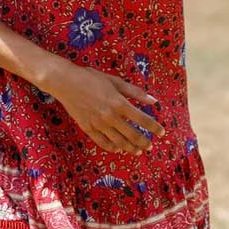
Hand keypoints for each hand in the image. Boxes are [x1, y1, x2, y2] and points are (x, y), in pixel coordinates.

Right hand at [43, 65, 164, 154]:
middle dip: (144, 142)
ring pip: (119, 141)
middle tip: (150, 146)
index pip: (143, 119)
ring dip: (130, 148)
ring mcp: (98, 124)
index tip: (162, 132)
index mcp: (119, 103)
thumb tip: (154, 101)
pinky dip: (112, 147)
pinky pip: (102, 142)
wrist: (66, 82)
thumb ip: (135, 92)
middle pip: (132, 134)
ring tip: (138, 151)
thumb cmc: (91, 78)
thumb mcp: (115, 81)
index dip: (154, 127)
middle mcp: (110, 116)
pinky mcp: (87, 128)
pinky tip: (118, 149)